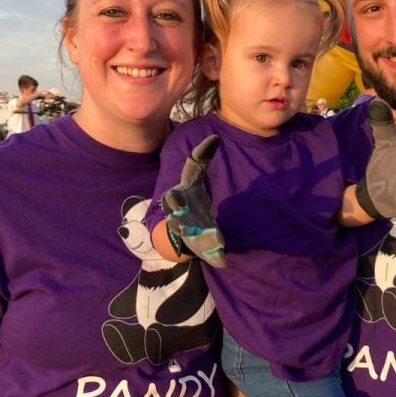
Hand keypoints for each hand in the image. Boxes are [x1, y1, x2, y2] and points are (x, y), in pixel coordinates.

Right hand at [162, 135, 225, 267]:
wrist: (182, 228)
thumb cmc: (189, 197)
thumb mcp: (193, 178)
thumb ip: (201, 159)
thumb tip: (215, 136)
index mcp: (177, 200)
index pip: (172, 198)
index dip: (173, 199)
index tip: (175, 200)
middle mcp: (180, 218)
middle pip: (177, 221)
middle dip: (179, 221)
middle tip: (182, 221)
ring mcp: (190, 234)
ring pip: (193, 238)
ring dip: (203, 240)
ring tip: (217, 241)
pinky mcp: (200, 247)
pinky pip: (206, 253)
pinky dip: (214, 256)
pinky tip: (223, 260)